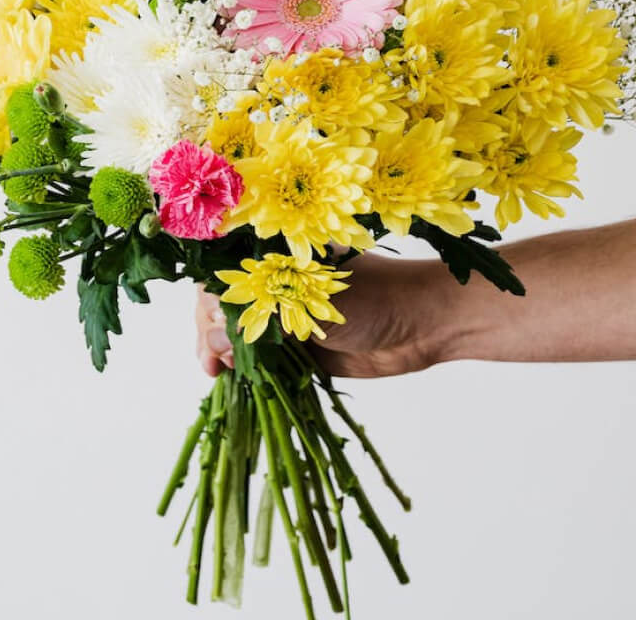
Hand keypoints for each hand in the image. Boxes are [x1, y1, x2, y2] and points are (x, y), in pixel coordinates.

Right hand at [195, 251, 455, 378]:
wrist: (424, 325)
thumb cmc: (376, 296)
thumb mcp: (315, 299)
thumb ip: (267, 313)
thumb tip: (219, 337)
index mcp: (278, 256)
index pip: (224, 273)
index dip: (210, 300)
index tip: (212, 328)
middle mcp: (276, 282)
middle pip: (223, 304)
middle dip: (212, 332)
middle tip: (218, 359)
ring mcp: (285, 315)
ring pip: (236, 333)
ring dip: (220, 352)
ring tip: (219, 372)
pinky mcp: (297, 347)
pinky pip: (260, 358)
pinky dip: (242, 369)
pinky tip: (228, 379)